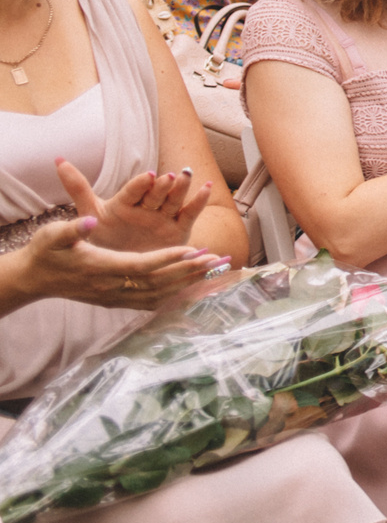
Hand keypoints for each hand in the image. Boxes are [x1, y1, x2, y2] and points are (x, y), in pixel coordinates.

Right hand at [3, 217, 217, 311]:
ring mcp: (112, 297)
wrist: (33, 279)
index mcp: (99, 267)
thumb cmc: (44, 252)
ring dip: (186, 283)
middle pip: (156, 282)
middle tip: (217, 259)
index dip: (169, 258)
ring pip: (156, 295)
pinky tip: (191, 287)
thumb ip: (72, 229)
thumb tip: (89, 220)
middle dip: (189, 271)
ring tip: (213, 271)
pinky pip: (148, 302)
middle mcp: (109, 286)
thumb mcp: (53, 235)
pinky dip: (172, 295)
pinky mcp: (113, 301)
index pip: (141, 265)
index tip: (195, 250)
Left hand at [60, 160, 210, 254]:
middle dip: (164, 185)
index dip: (141, 185)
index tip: (148, 176)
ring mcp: (163, 217)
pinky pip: (189, 213)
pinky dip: (198, 201)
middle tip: (170, 176)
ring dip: (182, 188)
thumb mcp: (90, 213)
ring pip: (174, 200)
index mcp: (124, 204)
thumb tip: (58, 159)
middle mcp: (146, 208)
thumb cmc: (104, 238)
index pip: (133, 192)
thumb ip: (78, 187)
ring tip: (188, 176)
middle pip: (156, 194)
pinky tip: (206, 188)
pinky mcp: (178, 229)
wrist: (121, 267)